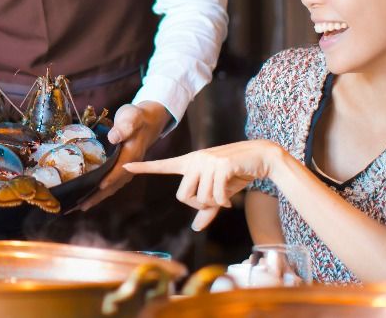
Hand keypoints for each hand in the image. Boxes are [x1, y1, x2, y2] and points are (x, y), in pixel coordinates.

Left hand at [79, 101, 171, 210]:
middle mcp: (131, 166)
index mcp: (132, 154)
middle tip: (80, 207)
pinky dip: (101, 191)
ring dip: (97, 197)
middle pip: (113, 185)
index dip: (109, 179)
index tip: (97, 187)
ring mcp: (128, 169)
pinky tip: (90, 195)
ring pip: (112, 187)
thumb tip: (114, 137)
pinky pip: (112, 183)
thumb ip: (124, 126)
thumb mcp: (131, 117)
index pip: (120, 170)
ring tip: (80, 206)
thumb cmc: (136, 117)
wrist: (148, 121)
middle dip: (97, 196)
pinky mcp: (123, 168)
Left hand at [124, 139, 281, 230]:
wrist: (261, 157)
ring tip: (226, 193)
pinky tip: (232, 197)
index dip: (144, 168)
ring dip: (215, 204)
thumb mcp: (220, 193)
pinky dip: (225, 203)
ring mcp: (207, 161)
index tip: (124, 167)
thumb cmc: (238, 174)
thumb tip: (196, 228)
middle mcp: (195, 160)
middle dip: (199, 205)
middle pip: (183, 196)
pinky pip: (216, 197)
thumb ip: (207, 210)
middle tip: (214, 202)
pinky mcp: (220, 166)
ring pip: (201, 198)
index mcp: (190, 163)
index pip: (163, 166)